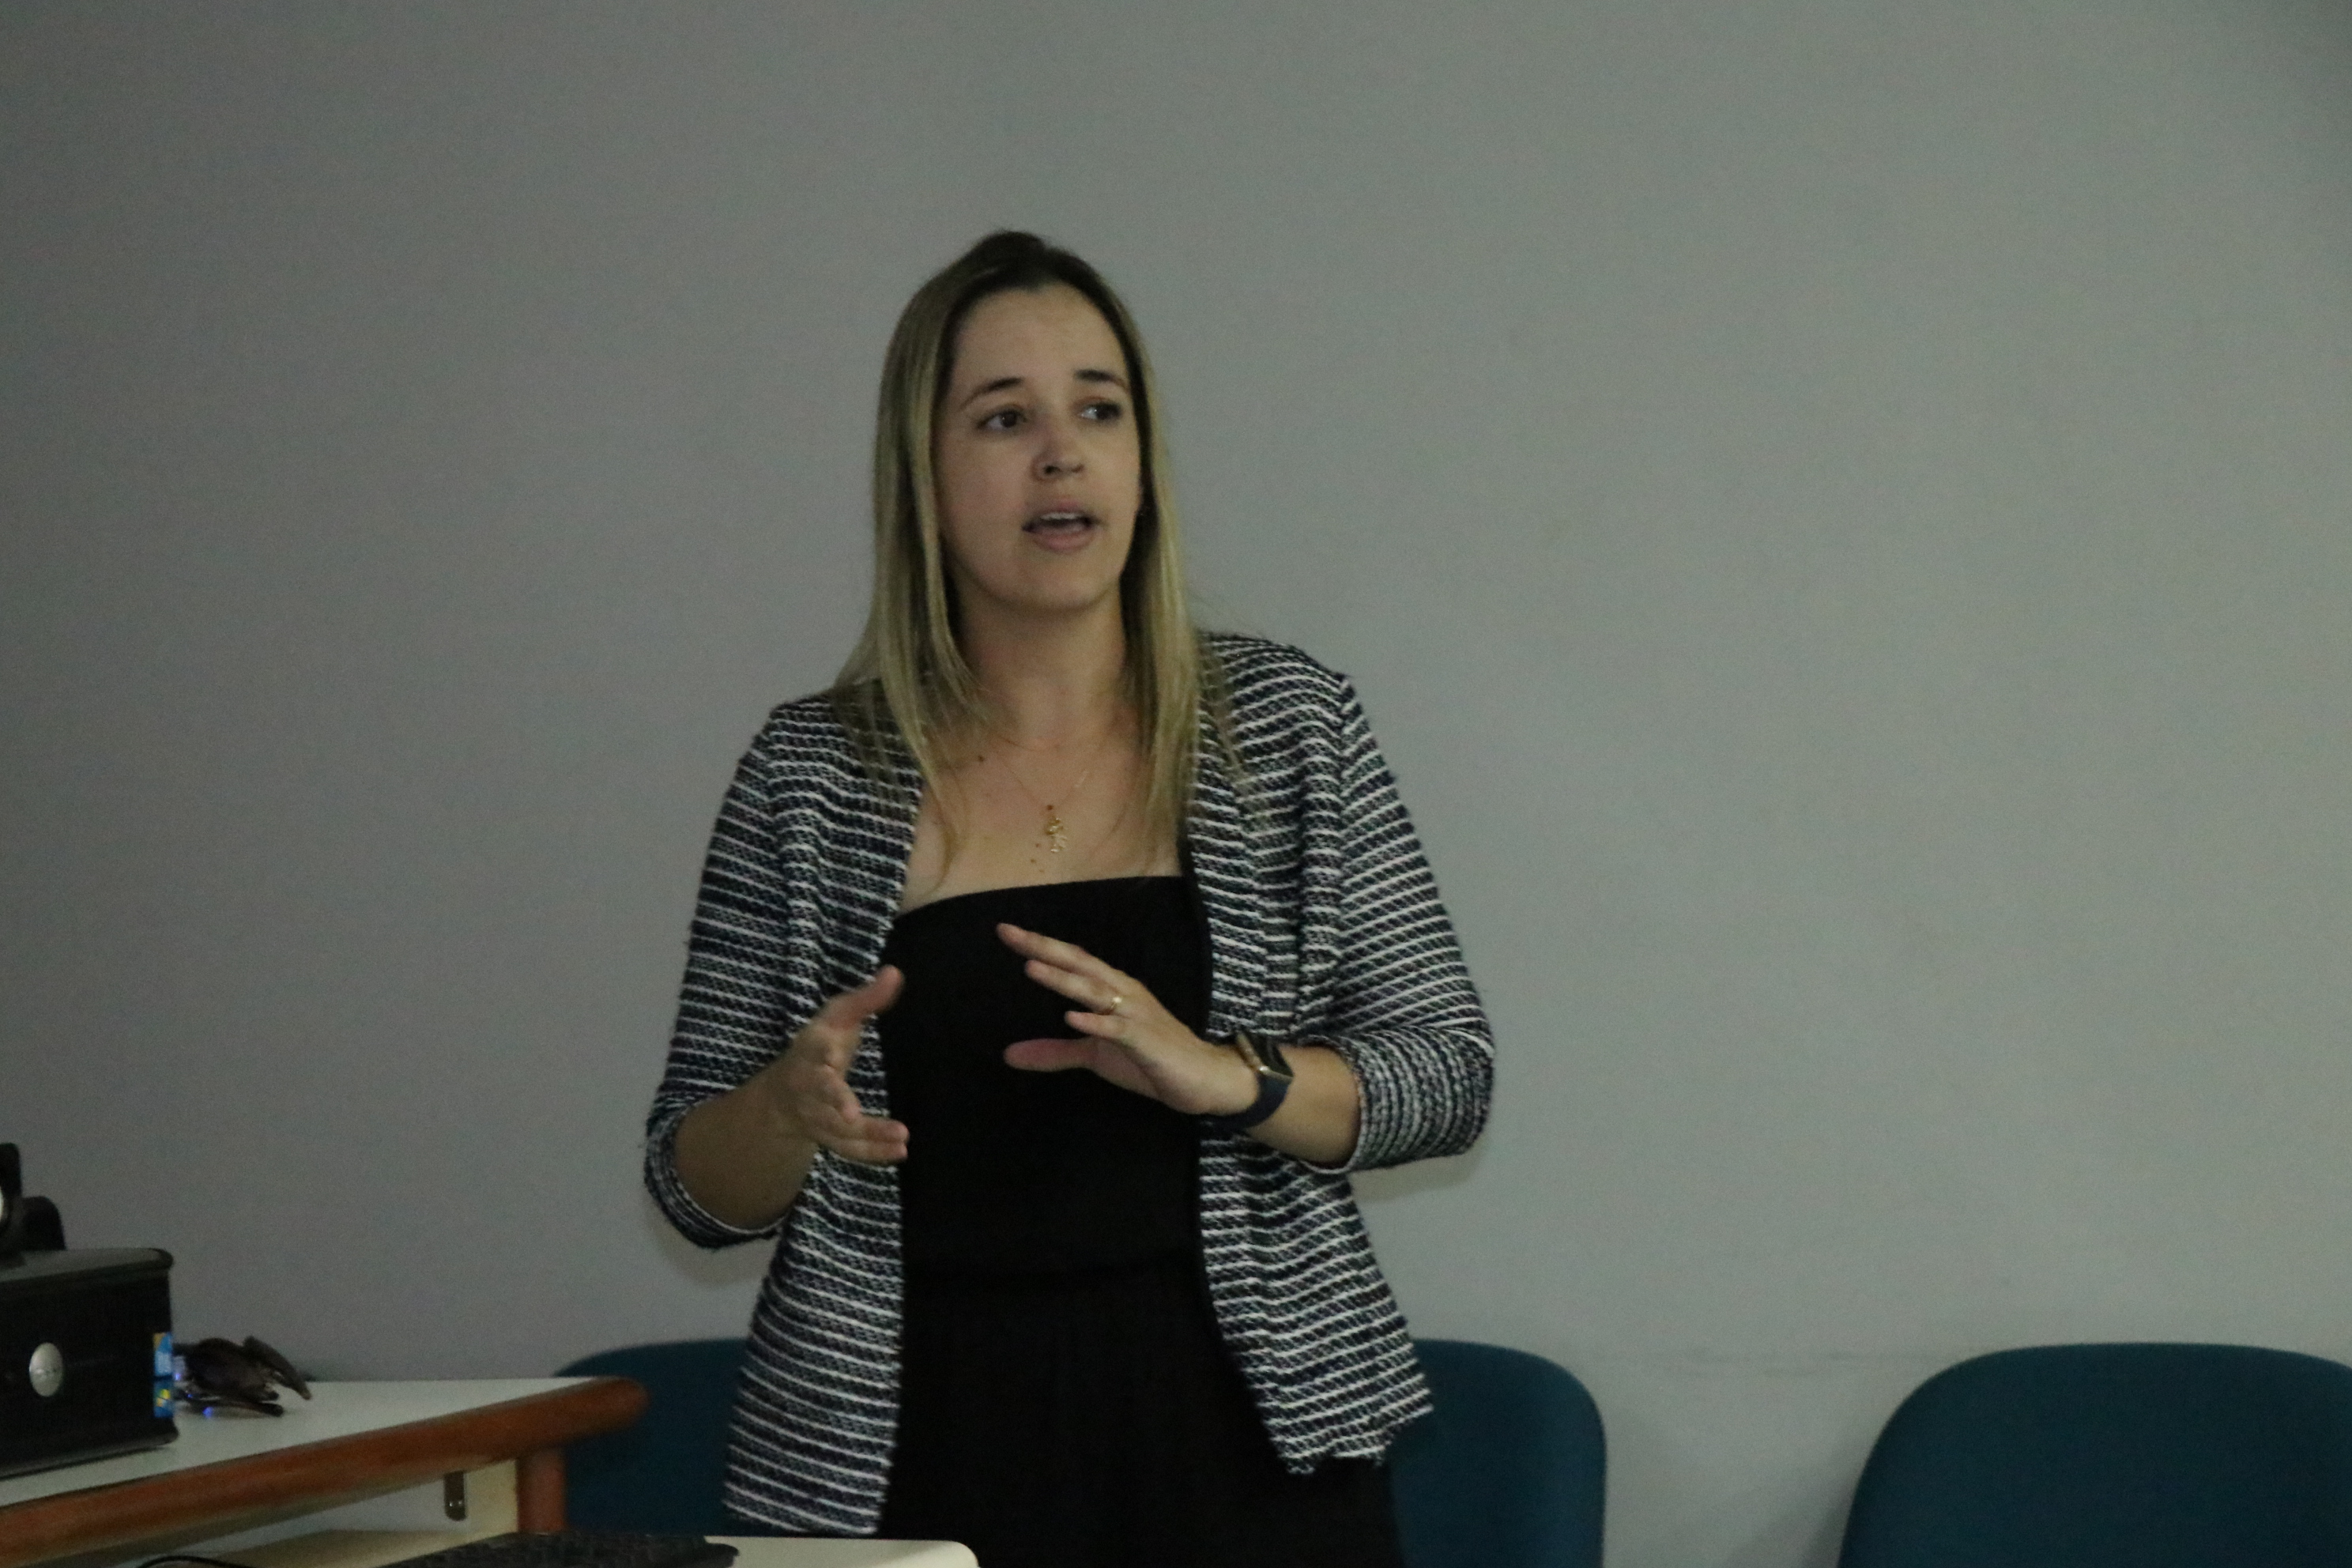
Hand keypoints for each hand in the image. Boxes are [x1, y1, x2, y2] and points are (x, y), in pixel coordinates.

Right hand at [754, 966, 909, 1162]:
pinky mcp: (828, 1137)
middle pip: (819, 1096)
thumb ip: (866, 999)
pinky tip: (901, 1152)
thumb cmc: (820, 1046)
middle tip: (854, 1114)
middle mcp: (809, 1085)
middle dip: (835, 1104)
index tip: (832, 1056)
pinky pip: (848, 1149)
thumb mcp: (838, 1017)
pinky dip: (873, 1153)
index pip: (813, 1050)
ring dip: (868, 1135)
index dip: (821, 1053)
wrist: (785, 1092)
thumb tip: (895, 972)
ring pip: (836, 1129)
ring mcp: (816, 1115)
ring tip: (902, 1138)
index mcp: (810, 1050)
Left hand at [996, 924, 1257, 1116]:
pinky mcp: (1147, 1040)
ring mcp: (1136, 1014)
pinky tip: (1072, 1017)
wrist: (1202, 1078)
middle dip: (1044, 948)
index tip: (1004, 931)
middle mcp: (1123, 992)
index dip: (1039, 946)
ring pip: (1096, 990)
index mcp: (1111, 989)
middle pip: (1079, 964)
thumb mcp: (1095, 1056)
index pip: (1072, 962)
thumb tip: (1008, 1055)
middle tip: (1008, 933)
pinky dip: (1096, 1022)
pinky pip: (1119, 1029)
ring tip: (1031, 967)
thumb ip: (1054, 1052)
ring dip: (1064, 979)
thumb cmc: (1148, 1060)